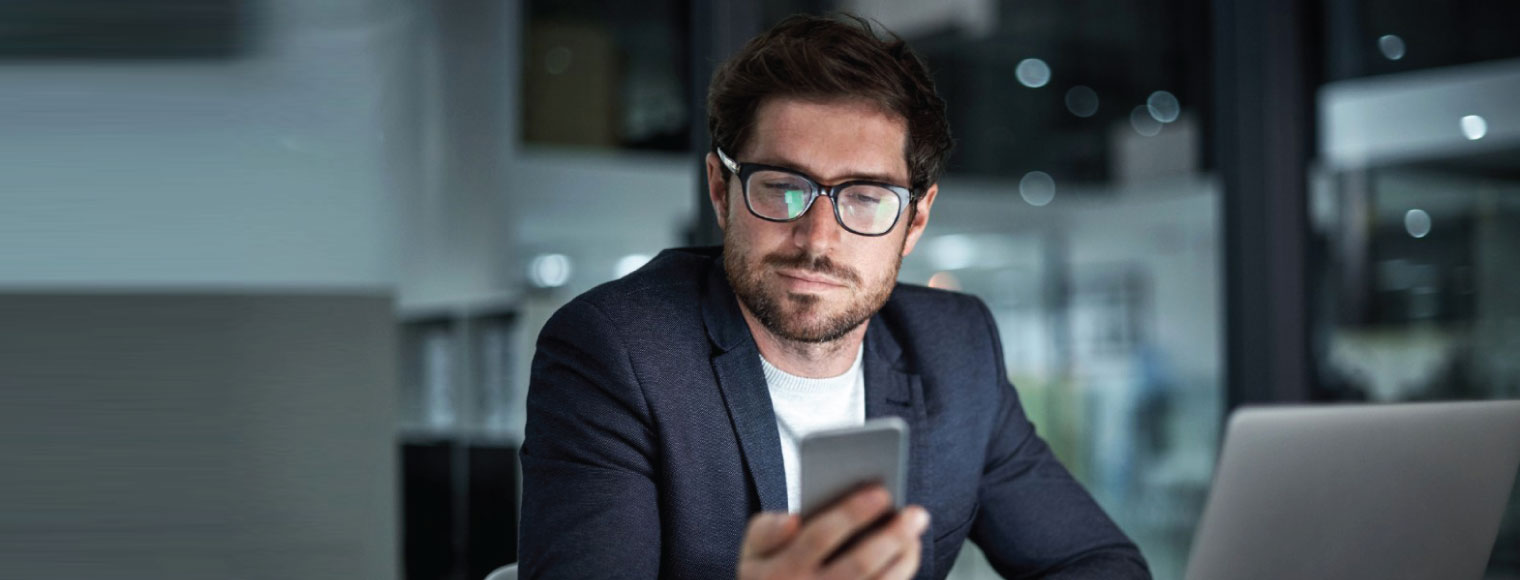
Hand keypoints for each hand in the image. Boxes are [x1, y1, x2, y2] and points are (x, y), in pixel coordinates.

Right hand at [737, 485, 930, 579]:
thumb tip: (792, 519)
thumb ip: (766, 530)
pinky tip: (907, 554)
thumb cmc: (768, 575)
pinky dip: (899, 575)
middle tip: (916, 512)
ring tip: (915, 532)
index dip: (852, 513)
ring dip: (903, 559)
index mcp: (780, 571)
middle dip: (891, 536)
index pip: (820, 537)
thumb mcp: (751, 553)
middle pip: (858, 564)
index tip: (882, 492)